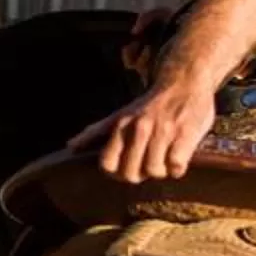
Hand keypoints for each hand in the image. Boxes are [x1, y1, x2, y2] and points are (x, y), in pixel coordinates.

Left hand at [72, 75, 218, 183]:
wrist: (185, 81)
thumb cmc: (152, 104)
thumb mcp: (121, 114)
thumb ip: (97, 131)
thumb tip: (71, 146)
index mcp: (122, 125)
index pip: (107, 164)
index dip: (116, 172)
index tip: (127, 168)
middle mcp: (139, 128)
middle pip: (130, 173)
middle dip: (140, 175)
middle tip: (149, 164)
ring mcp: (163, 131)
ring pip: (154, 171)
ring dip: (161, 171)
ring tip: (165, 157)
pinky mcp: (185, 135)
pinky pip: (176, 167)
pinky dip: (178, 168)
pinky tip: (179, 156)